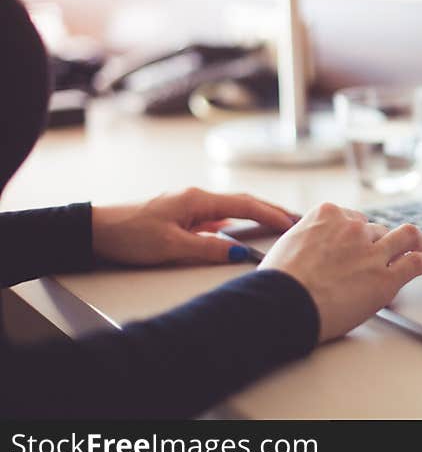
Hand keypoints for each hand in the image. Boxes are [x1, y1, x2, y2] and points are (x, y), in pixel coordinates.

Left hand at [92, 187, 294, 265]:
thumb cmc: (129, 235)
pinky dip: (236, 221)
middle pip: (243, 201)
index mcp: (198, 199)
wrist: (95, 230)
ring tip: (277, 224)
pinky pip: (217, 216)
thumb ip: (209, 249)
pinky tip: (240, 231)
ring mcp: (189, 205)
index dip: (271, 214)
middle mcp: (196, 197)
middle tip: (295, 219)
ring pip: (231, 208)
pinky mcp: (181, 215)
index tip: (292, 224)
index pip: (245, 204)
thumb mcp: (172, 246)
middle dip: (270, 210)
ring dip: (255, 214)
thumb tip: (241, 254)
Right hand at [258, 202, 421, 341]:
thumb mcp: (288, 244)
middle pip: (377, 230)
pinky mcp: (386, 278)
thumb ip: (308, 239)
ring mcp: (372, 251)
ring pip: (405, 237)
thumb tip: (310, 247)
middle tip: (387, 251)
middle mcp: (353, 228)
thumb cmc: (278, 281)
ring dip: (416, 241)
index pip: (354, 218)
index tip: (363, 239)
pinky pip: (415, 263)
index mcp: (328, 215)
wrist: (283, 303)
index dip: (359, 232)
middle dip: (381, 241)